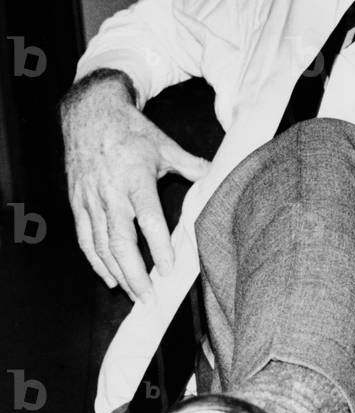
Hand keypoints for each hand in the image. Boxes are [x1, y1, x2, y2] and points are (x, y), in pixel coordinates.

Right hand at [61, 71, 209, 300]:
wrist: (89, 114)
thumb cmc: (131, 131)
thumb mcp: (165, 145)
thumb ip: (192, 166)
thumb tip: (218, 176)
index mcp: (136, 179)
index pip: (148, 220)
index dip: (157, 247)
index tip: (168, 269)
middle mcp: (110, 193)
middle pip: (120, 242)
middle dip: (135, 274)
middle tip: (150, 298)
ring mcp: (91, 200)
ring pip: (101, 246)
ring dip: (117, 274)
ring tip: (135, 295)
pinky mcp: (78, 204)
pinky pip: (85, 239)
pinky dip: (95, 262)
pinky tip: (109, 278)